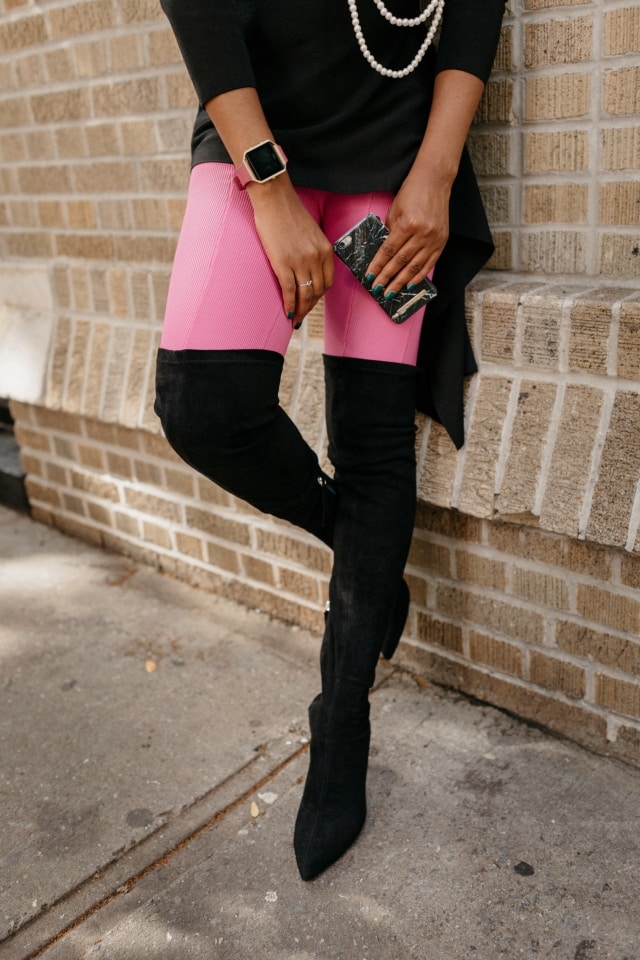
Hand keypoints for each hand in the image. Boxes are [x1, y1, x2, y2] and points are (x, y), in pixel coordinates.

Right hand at [248, 177, 333, 324]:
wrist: (273, 198)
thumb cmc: (287, 212)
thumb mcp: (310, 233)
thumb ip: (313, 251)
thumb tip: (306, 269)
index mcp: (325, 250)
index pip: (328, 281)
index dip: (320, 296)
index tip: (311, 302)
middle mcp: (316, 257)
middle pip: (318, 291)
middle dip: (310, 306)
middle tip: (301, 315)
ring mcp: (300, 261)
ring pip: (305, 294)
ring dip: (301, 310)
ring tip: (295, 319)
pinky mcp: (283, 263)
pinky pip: (289, 290)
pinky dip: (289, 304)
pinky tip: (287, 313)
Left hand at [365, 173, 450, 297]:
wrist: (435, 181)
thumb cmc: (411, 193)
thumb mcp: (395, 210)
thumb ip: (390, 232)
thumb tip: (384, 254)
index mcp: (407, 224)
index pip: (388, 251)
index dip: (378, 266)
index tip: (370, 277)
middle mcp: (422, 233)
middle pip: (400, 262)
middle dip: (387, 278)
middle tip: (378, 289)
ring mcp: (434, 239)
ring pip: (415, 266)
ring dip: (401, 281)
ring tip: (391, 292)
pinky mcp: (442, 241)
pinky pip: (429, 263)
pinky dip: (419, 276)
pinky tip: (409, 284)